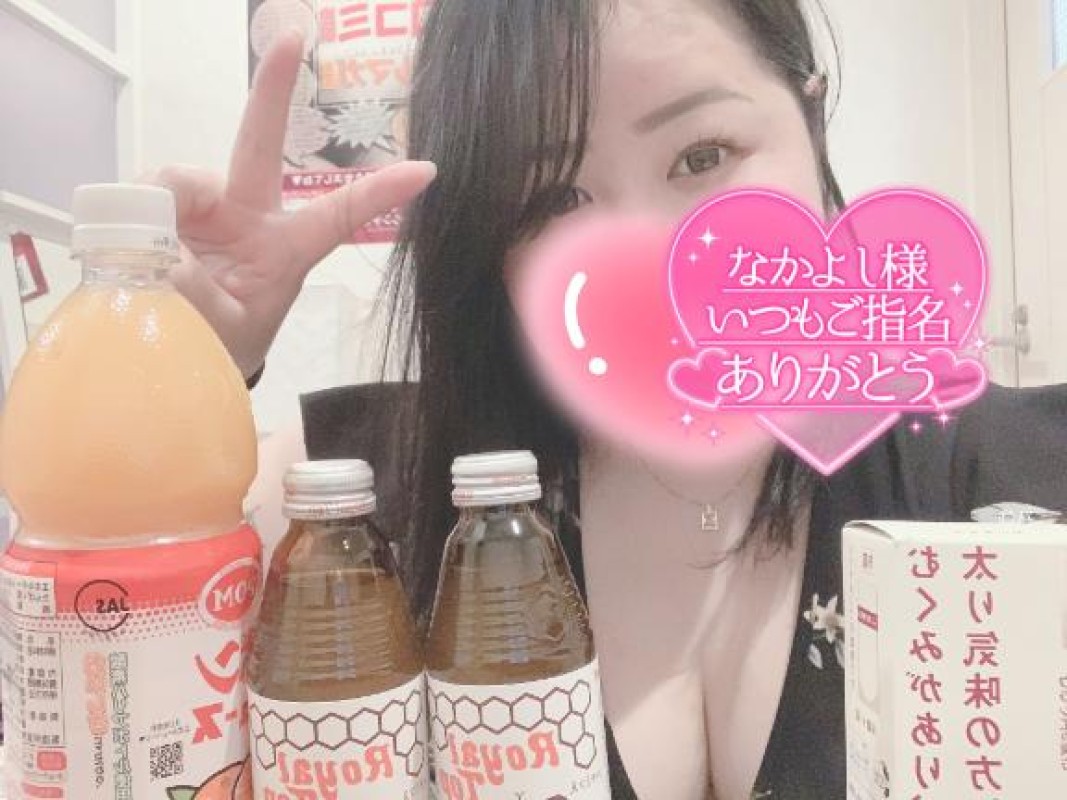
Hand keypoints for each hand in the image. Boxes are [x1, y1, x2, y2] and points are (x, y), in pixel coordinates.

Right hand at [147, 31, 435, 377]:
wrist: (178, 356)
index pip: (337, 217)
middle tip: (290, 33)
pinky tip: (128, 249)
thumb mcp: (224, 336)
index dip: (378, 193)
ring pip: (178, 179)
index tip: (427, 170)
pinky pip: (139, 194)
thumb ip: (199, 297)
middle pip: (259, 145)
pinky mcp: (159, 209)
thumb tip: (161, 252)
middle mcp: (247, 217)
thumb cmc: (220, 347)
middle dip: (272, 90)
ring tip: (152, 261)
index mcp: (284, 250)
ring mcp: (201, 208)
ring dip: (161, 209)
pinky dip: (130, 216)